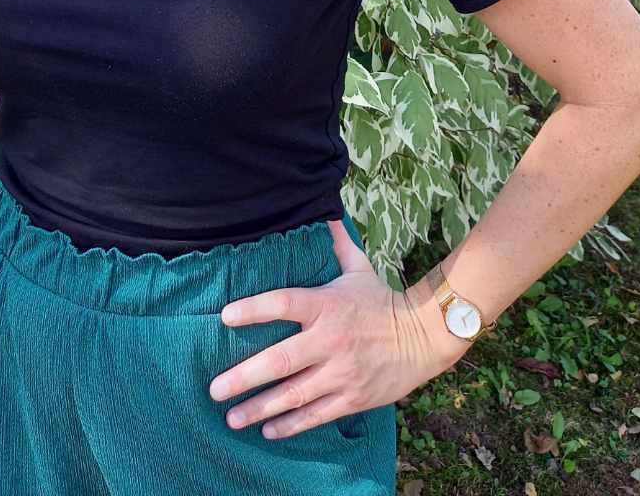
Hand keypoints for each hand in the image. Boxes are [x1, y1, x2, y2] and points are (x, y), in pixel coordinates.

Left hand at [207, 216, 468, 439]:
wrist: (425, 336)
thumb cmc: (382, 300)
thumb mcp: (358, 268)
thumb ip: (336, 242)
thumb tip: (325, 209)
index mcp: (326, 305)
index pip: (283, 303)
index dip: (252, 310)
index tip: (224, 317)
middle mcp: (330, 340)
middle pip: (280, 360)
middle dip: (244, 377)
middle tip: (214, 388)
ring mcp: (341, 372)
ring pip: (293, 394)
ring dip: (260, 409)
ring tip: (232, 417)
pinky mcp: (353, 397)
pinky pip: (316, 414)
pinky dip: (291, 425)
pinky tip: (269, 430)